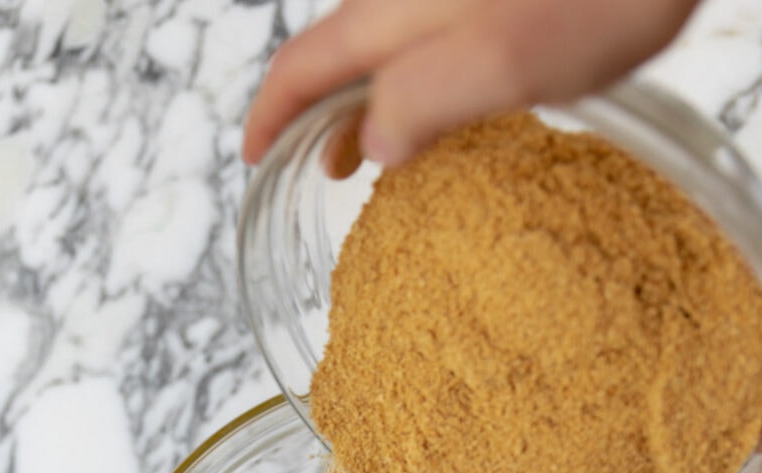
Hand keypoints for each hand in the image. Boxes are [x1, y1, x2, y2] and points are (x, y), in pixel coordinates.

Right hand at [242, 0, 697, 168]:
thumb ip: (425, 101)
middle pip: (345, 48)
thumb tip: (372, 144)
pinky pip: (440, 33)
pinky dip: (426, 74)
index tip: (255, 157)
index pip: (307, 62)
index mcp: (400, 12)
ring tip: (385, 145)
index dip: (274, 114)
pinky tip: (455, 97)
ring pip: (394, 42)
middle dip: (325, 110)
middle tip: (327, 168)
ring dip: (379, 96)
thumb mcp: (506, 64)